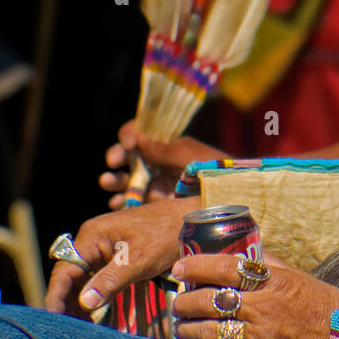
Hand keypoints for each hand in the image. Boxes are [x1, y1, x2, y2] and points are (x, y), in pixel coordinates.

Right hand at [44, 196, 198, 316]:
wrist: (191, 220)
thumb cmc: (167, 235)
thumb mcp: (140, 260)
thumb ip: (111, 280)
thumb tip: (84, 303)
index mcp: (92, 235)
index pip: (65, 270)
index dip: (56, 296)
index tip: (53, 320)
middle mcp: (92, 239)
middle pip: (71, 276)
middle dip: (68, 304)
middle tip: (70, 332)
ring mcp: (103, 246)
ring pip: (83, 279)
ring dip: (81, 302)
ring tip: (82, 328)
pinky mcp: (115, 254)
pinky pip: (98, 277)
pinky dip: (96, 296)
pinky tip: (97, 316)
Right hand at [100, 118, 227, 209]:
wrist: (231, 198)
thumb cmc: (215, 170)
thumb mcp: (191, 157)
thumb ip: (165, 149)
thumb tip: (138, 139)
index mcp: (166, 144)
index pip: (140, 133)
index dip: (129, 134)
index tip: (128, 141)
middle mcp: (157, 162)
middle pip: (128, 156)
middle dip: (116, 156)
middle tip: (112, 162)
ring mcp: (155, 184)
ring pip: (126, 180)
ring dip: (113, 180)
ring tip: (107, 182)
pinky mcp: (155, 205)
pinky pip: (133, 203)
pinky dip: (122, 203)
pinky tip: (117, 203)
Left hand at [170, 255, 338, 338]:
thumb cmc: (323, 308)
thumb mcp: (299, 278)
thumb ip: (269, 266)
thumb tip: (245, 252)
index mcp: (273, 282)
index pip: (226, 268)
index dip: (197, 266)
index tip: (180, 268)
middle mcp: (263, 308)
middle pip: (210, 301)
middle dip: (185, 301)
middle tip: (178, 302)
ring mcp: (260, 338)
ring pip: (208, 331)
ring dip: (187, 328)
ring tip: (180, 326)